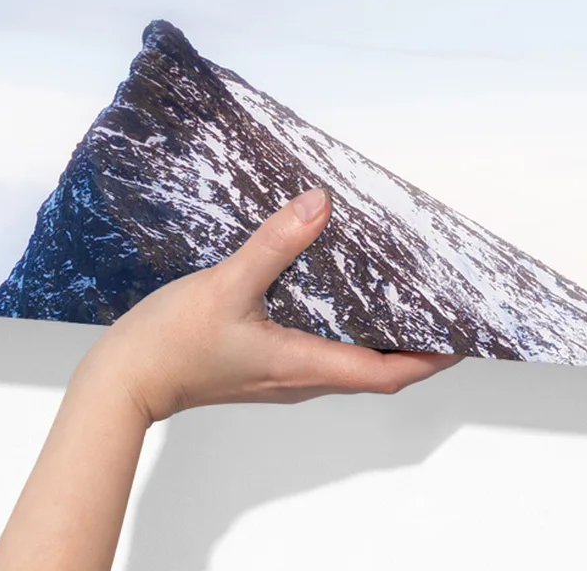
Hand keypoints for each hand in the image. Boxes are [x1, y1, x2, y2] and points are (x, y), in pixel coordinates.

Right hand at [76, 188, 461, 424]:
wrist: (125, 380)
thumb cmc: (173, 343)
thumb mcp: (228, 285)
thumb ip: (275, 244)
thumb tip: (319, 206)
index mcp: (302, 366)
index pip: (385, 374)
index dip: (429, 358)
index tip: (461, 337)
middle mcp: (298, 377)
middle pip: (374, 369)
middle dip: (412, 344)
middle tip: (437, 310)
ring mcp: (278, 374)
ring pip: (346, 360)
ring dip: (378, 336)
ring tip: (397, 297)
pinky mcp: (259, 363)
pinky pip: (317, 349)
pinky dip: (341, 327)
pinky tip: (332, 294)